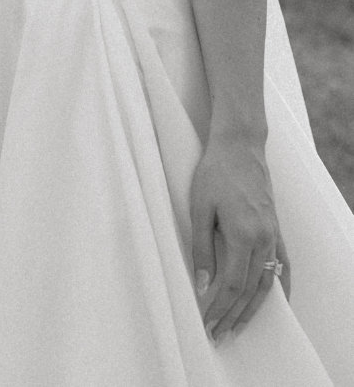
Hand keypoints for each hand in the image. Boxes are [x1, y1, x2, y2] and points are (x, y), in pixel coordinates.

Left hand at [190, 133, 289, 341]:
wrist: (240, 146)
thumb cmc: (215, 172)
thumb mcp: (199, 207)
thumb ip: (201, 247)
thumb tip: (202, 283)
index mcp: (243, 234)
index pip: (232, 284)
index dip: (220, 308)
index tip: (207, 323)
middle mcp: (263, 239)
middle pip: (251, 290)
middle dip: (234, 316)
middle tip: (220, 336)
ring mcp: (273, 235)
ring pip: (267, 283)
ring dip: (254, 309)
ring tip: (239, 328)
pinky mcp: (276, 230)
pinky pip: (283, 267)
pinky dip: (279, 289)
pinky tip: (275, 303)